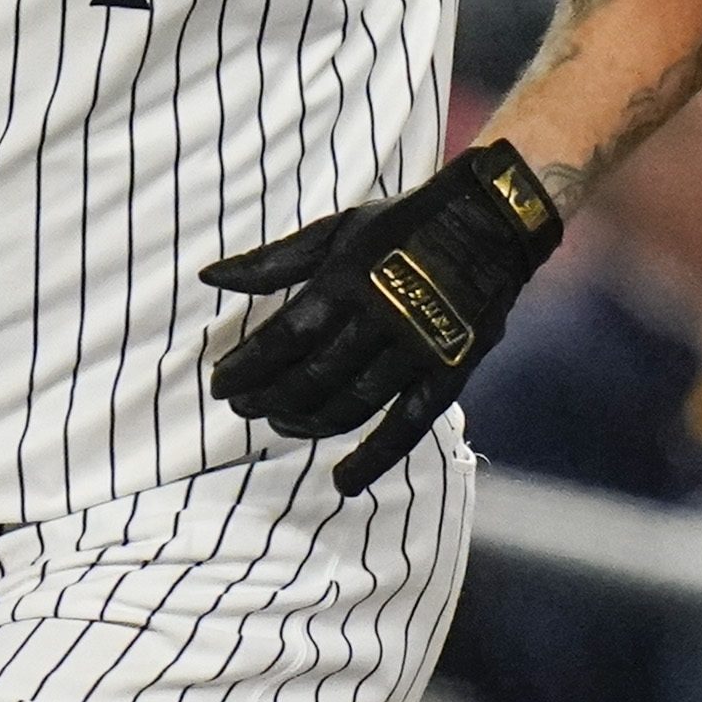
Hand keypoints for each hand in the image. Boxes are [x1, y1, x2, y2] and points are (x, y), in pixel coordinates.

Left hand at [206, 143, 565, 495]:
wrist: (492, 221)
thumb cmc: (403, 224)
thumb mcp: (337, 230)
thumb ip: (273, 261)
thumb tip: (209, 278)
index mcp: (347, 280)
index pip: (285, 338)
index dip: (247, 368)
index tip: (219, 385)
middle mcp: (381, 319)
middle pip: (312, 377)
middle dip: (268, 399)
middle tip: (242, 409)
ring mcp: (418, 349)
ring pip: (352, 404)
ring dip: (308, 423)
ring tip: (280, 424)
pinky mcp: (450, 373)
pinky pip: (408, 426)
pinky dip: (375, 458)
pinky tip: (344, 481)